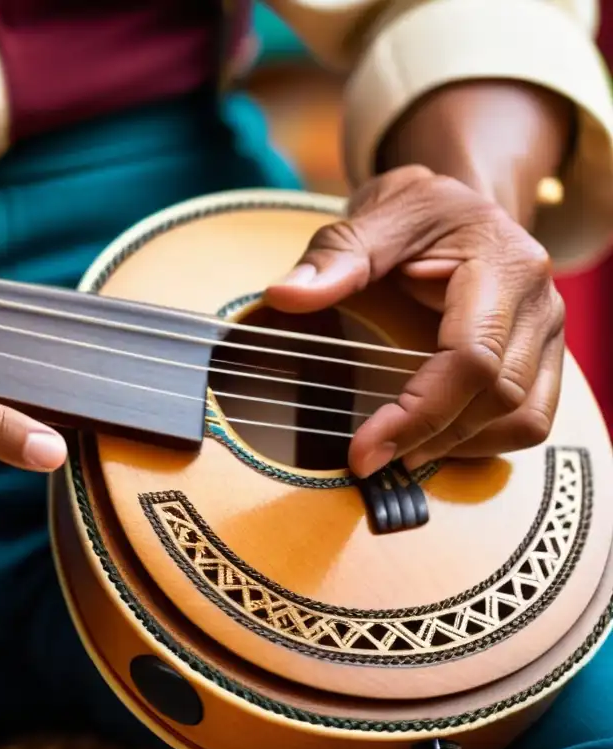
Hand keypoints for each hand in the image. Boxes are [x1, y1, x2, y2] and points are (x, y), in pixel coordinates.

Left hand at [264, 166, 565, 477]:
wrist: (459, 206)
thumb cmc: (416, 212)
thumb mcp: (372, 216)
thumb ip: (333, 256)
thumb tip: (284, 295)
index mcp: (504, 264)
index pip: (472, 357)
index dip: (418, 412)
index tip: (362, 448)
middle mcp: (540, 303)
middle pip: (501, 397)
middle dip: (431, 437)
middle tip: (367, 457)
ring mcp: (549, 334)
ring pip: (524, 418)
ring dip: (460, 446)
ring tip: (398, 453)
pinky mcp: (543, 358)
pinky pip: (529, 419)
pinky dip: (482, 441)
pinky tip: (431, 439)